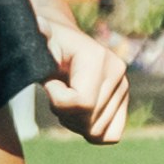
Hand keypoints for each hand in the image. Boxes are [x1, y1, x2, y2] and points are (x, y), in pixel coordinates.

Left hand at [34, 16, 136, 144]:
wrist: (61, 42)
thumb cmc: (46, 42)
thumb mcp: (39, 38)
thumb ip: (39, 35)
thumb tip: (41, 27)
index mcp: (99, 58)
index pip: (82, 103)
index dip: (57, 102)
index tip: (49, 84)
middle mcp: (118, 73)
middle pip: (88, 121)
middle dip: (64, 113)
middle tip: (57, 91)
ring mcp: (124, 89)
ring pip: (96, 131)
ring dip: (74, 122)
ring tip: (67, 99)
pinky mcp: (123, 103)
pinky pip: (111, 135)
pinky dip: (91, 132)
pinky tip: (78, 115)